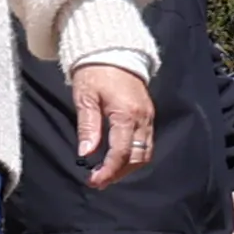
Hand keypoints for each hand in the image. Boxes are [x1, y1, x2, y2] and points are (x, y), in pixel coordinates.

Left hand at [71, 62, 158, 181]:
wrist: (114, 52)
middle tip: (98, 181)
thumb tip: (85, 153)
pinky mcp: (148, 115)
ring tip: (106, 174)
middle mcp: (143, 118)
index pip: (121, 152)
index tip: (94, 181)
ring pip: (145, 152)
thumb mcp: (85, 97)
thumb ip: (88, 126)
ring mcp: (148, 117)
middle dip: (119, 173)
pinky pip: (146, 143)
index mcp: (126, 114)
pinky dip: (133, 155)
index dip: (108, 170)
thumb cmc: (95, 72)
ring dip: (127, 167)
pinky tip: (117, 159)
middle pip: (137, 157)